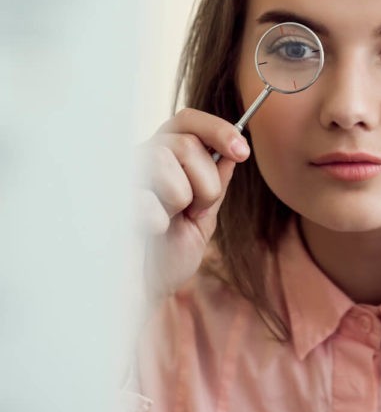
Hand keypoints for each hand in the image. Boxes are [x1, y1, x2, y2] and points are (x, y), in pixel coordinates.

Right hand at [135, 108, 249, 296]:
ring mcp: (121, 176)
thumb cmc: (168, 253)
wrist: (141, 291)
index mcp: (162, 155)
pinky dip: (158, 222)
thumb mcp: (203, 216)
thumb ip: (216, 182)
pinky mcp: (107, 199)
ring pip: (166, 164)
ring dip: (181, 201)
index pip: (187, 120)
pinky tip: (148, 233)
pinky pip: (146, 199)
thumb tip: (233, 149)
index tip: (242, 153)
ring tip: (168, 221)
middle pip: (185, 143)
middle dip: (205, 183)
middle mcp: (140, 158)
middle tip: (194, 210)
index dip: (218, 129)